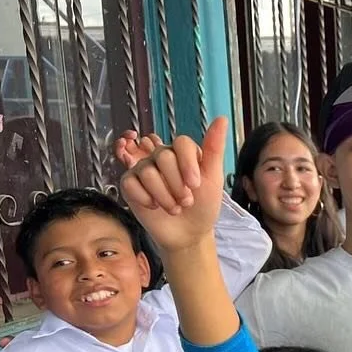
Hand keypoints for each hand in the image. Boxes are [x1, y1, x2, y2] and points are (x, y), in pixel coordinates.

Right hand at [120, 117, 227, 253]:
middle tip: (186, 201)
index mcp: (182, 153)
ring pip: (147, 172)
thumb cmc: (203, 205)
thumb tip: (221, 118)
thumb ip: (214, 148)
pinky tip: (154, 207)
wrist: (190, 233)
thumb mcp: (213, 178)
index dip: (187, 165)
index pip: (180, 143)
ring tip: (174, 207)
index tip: (196, 185)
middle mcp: (161, 157)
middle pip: (163, 157)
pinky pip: (130, 183)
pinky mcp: (130, 184)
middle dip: (177, 185)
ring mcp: (144, 169)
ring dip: (164, 196)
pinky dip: (145, 198)